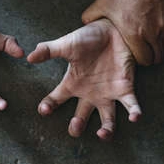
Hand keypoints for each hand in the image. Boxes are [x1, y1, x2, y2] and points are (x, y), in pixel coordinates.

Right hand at [27, 19, 140, 139]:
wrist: (112, 29)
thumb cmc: (87, 37)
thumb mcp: (66, 44)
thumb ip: (48, 50)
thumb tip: (29, 57)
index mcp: (73, 84)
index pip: (56, 100)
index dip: (48, 106)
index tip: (43, 110)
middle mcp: (89, 93)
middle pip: (81, 117)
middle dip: (77, 126)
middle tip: (74, 126)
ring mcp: (107, 93)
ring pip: (107, 119)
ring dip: (106, 130)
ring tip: (102, 134)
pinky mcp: (125, 88)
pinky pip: (131, 105)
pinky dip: (134, 112)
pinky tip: (134, 117)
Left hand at [81, 0, 163, 65]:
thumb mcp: (103, 2)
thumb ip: (91, 16)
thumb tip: (85, 23)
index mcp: (135, 34)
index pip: (143, 61)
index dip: (138, 58)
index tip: (134, 51)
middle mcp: (154, 33)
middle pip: (157, 57)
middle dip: (150, 55)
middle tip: (143, 47)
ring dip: (158, 44)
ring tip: (148, 34)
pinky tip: (156, 20)